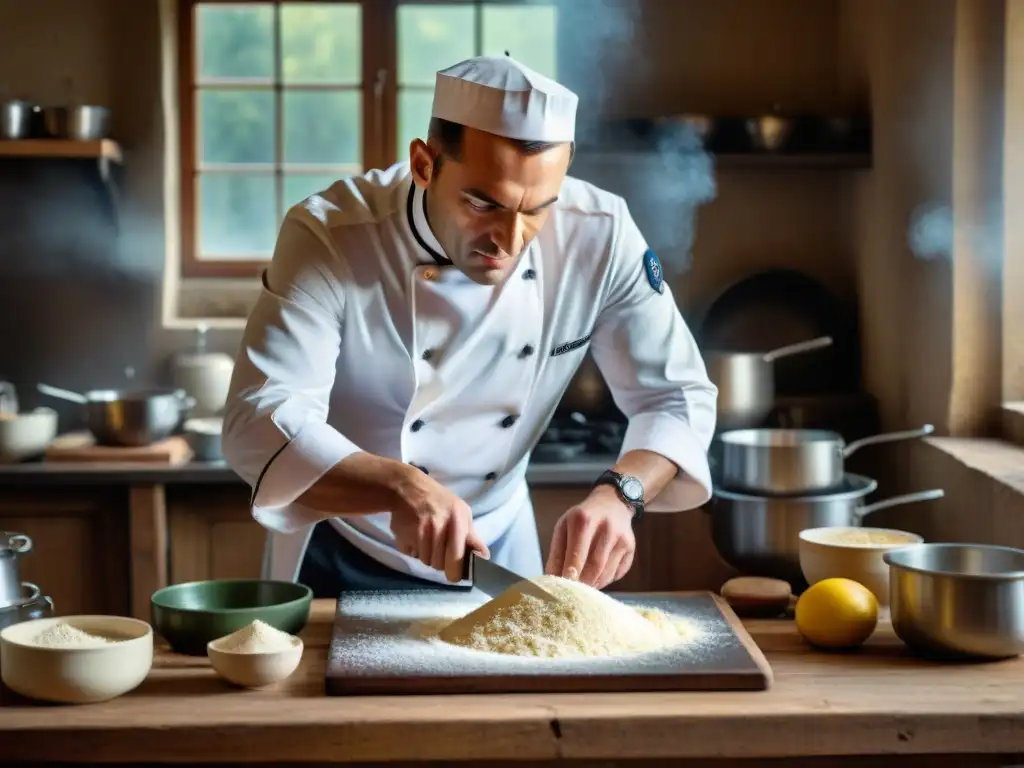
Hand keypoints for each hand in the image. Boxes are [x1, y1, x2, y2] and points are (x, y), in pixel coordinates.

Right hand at [389, 466, 488, 582]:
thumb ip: (471, 536)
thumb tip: (483, 557)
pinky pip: (410, 554)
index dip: (456, 571)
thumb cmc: (440, 502)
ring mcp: (418, 531)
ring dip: (426, 555)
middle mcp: (437, 526)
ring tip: (426, 539)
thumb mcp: (461, 512)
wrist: (408, 488)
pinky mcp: (402, 535)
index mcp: (456, 521)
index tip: (454, 575)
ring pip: (425, 561)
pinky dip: (412, 550)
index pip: (457, 557)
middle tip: (439, 551)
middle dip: (440, 562)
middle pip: (439, 564)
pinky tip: (414, 536)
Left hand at [545, 485, 635, 588]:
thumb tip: (551, 579)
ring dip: (593, 585)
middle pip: (595, 566)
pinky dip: (605, 581)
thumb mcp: (563, 527)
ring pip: (607, 573)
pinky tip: (596, 578)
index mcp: (584, 520)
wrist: (612, 502)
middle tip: (572, 594)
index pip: (577, 554)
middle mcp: (606, 528)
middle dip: (582, 584)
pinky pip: (617, 574)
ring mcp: (622, 538)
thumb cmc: (582, 517)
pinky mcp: (631, 548)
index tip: (563, 589)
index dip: (570, 575)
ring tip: (583, 587)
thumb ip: (556, 553)